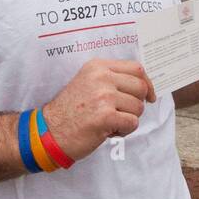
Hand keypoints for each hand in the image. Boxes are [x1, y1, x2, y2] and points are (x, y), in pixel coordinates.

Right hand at [40, 59, 155, 160]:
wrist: (49, 131)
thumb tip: (144, 86)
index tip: (149, 96)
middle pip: (141, 87)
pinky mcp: (106, 116)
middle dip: (137, 104)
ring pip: (139, 107)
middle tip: (123, 113)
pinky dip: (124, 131)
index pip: (136, 68)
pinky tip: (108, 131)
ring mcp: (104, 96)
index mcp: (98, 66)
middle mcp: (101, 77)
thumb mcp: (88, 83)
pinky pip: (132, 123)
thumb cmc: (70, 111)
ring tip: (110, 122)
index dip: (147, 83)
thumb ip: (112, 79)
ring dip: (129, 119)